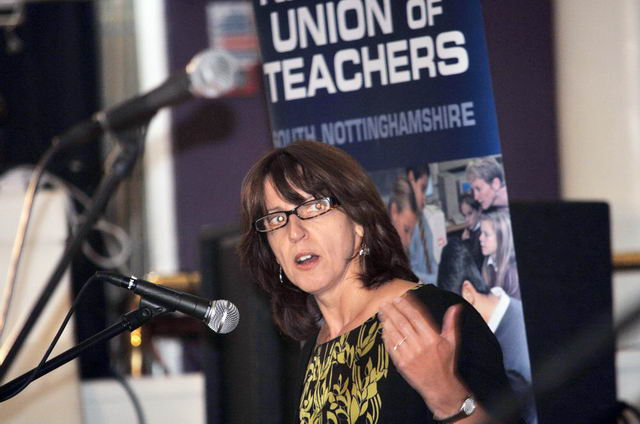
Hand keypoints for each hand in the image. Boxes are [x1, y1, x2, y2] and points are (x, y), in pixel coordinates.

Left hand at [379, 295, 468, 416]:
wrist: (439, 386)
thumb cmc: (446, 362)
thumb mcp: (451, 342)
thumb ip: (451, 323)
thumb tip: (456, 307)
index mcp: (433, 338)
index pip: (416, 317)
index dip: (406, 306)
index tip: (399, 298)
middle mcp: (420, 345)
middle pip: (403, 323)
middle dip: (393, 311)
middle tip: (385, 302)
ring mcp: (409, 355)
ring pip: (395, 333)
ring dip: (387, 321)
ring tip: (382, 312)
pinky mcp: (401, 364)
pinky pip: (391, 346)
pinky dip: (386, 336)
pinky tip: (383, 328)